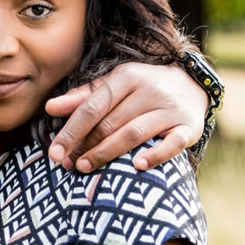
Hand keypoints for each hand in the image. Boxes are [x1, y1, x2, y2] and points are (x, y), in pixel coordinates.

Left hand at [45, 62, 208, 171]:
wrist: (193, 84)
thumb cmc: (144, 88)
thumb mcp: (116, 85)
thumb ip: (84, 97)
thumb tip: (50, 107)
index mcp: (127, 77)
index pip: (93, 107)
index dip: (71, 131)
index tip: (54, 152)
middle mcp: (149, 90)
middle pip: (110, 122)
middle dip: (85, 145)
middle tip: (68, 165)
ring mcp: (170, 109)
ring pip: (134, 133)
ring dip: (107, 152)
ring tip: (86, 167)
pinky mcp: (189, 127)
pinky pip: (173, 143)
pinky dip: (155, 155)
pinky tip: (137, 166)